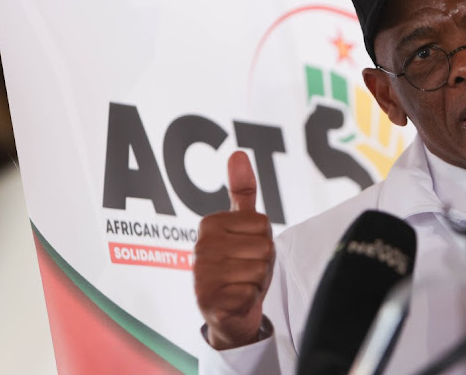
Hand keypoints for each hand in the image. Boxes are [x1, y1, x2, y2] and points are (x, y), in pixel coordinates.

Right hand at [194, 151, 274, 349]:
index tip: (247, 249)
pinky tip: (237, 300)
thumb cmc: (240, 264)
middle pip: (264, 247)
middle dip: (263, 262)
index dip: (264, 240)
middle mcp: (201, 247)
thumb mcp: (244, 226)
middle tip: (246, 270)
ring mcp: (202, 275)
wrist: (229, 312)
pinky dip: (251, 299)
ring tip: (242, 284)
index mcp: (210, 224)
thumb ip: (242, 190)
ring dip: (258, 281)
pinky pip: (251, 293)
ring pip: (260, 270)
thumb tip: (238, 153)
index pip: (262, 224)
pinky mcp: (209, 301)